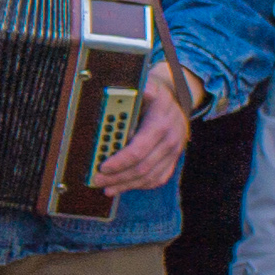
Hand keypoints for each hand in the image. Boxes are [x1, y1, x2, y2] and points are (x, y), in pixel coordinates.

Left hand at [89, 64, 195, 197]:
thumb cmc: (155, 95)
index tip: (102, 166)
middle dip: (117, 176)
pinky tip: (124, 186)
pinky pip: (158, 179)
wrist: (177, 101)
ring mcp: (174, 152)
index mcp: (160, 123)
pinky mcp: (173, 160)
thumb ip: (142, 90)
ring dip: (126, 185)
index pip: (139, 149)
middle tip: (98, 179)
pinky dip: (140, 186)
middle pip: (142, 167)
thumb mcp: (149, 86)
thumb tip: (139, 89)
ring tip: (107, 188)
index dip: (119, 161)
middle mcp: (170, 141)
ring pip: (149, 177)